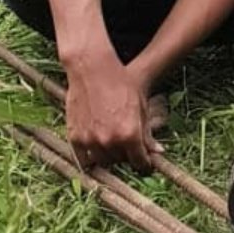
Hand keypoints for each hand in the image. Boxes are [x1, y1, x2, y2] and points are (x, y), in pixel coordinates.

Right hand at [64, 52, 155, 171]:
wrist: (91, 69)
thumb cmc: (120, 83)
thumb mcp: (140, 106)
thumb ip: (147, 132)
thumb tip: (158, 152)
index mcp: (130, 134)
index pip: (140, 161)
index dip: (144, 163)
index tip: (145, 162)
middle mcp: (110, 140)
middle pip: (121, 161)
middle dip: (127, 156)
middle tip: (129, 149)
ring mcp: (90, 140)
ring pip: (103, 162)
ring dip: (110, 157)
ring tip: (114, 146)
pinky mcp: (75, 137)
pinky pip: (83, 159)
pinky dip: (91, 158)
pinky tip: (97, 151)